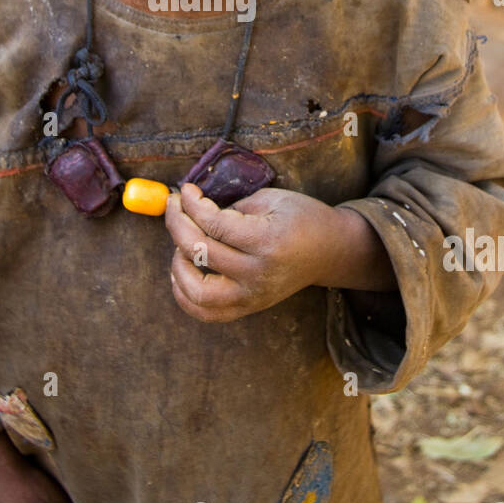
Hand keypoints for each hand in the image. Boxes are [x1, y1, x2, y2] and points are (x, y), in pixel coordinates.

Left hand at [164, 183, 352, 322]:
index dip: (191, 204)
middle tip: (173, 206)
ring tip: (180, 242)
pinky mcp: (248, 308)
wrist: (330, 251)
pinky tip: (181, 270)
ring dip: (177, 264)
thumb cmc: (302, 218)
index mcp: (266, 241)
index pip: (214, 224)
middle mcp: (257, 274)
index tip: (184, 190)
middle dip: (178, 223)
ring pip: (197, 291)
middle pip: (200, 252)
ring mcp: (252, 296)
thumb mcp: (272, 199)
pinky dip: (184, 294)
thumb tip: (192, 208)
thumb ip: (231, 206)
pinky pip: (205, 312)